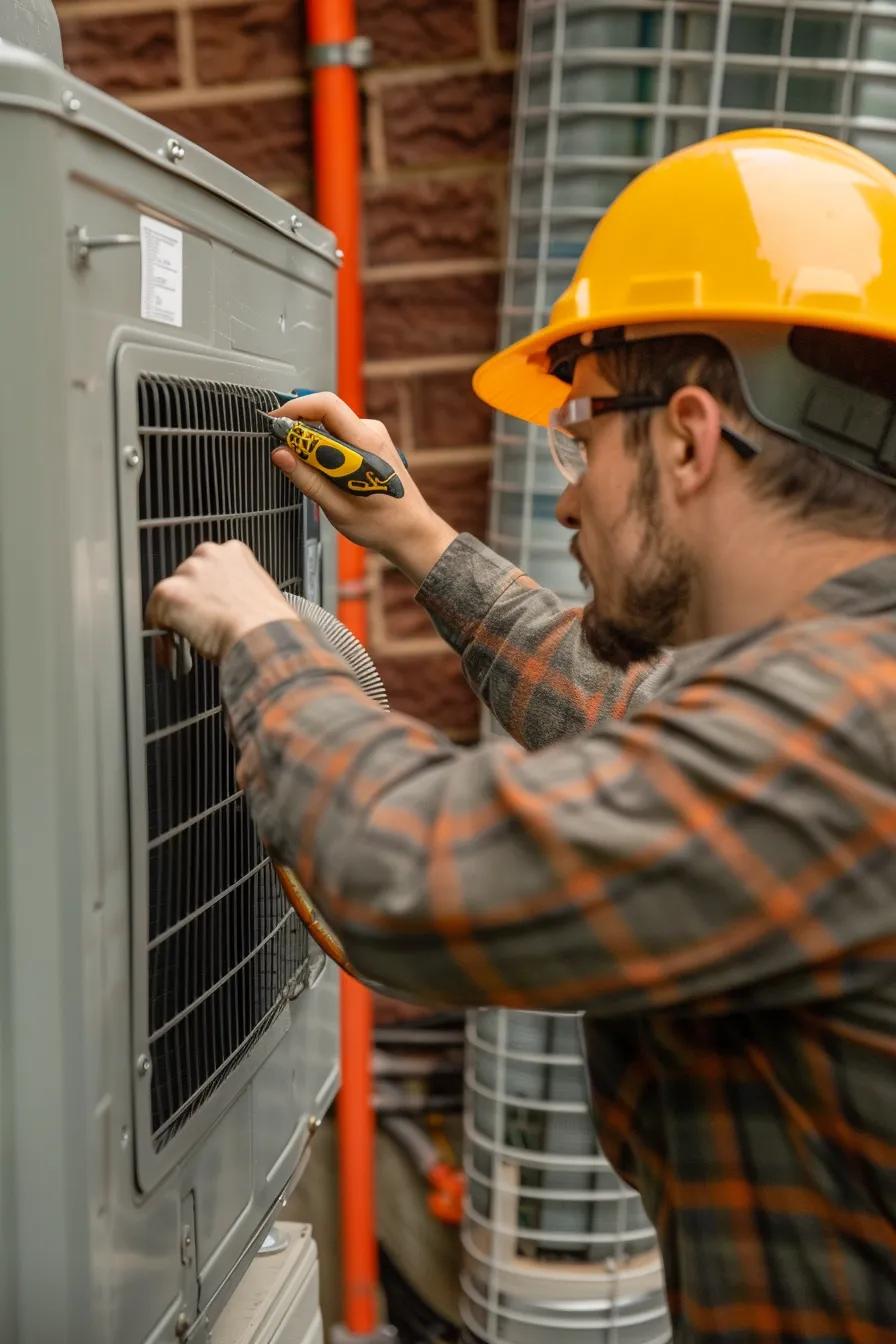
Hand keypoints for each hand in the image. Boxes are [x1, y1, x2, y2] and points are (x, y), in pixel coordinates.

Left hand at [145, 540, 297, 663]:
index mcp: (234, 552)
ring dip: (175, 619)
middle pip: (187, 578)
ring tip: (185, 643)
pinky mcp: (170, 593)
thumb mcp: (261, 595)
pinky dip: (161, 639)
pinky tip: (172, 655)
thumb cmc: (269, 625)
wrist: (264, 638)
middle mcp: (209, 555)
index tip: (208, 609)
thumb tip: (228, 607)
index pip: (210, 568)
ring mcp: (188, 572)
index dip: (207, 592)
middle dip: (191, 603)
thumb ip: (238, 590)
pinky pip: (155, 617)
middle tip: (198, 628)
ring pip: (170, 596)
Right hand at [270, 392, 457, 585]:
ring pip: (329, 424)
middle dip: (297, 425)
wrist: (412, 532)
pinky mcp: (370, 442)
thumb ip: (307, 478)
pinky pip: (338, 434)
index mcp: (366, 444)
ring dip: (310, 440)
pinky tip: (323, 472)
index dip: (294, 408)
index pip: (326, 405)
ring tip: (305, 469)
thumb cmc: (383, 524)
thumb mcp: (337, 507)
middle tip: (280, 448)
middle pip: (325, 412)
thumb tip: (279, 454)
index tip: (273, 422)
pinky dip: (322, 447)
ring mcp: (372, 435)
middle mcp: (371, 432)